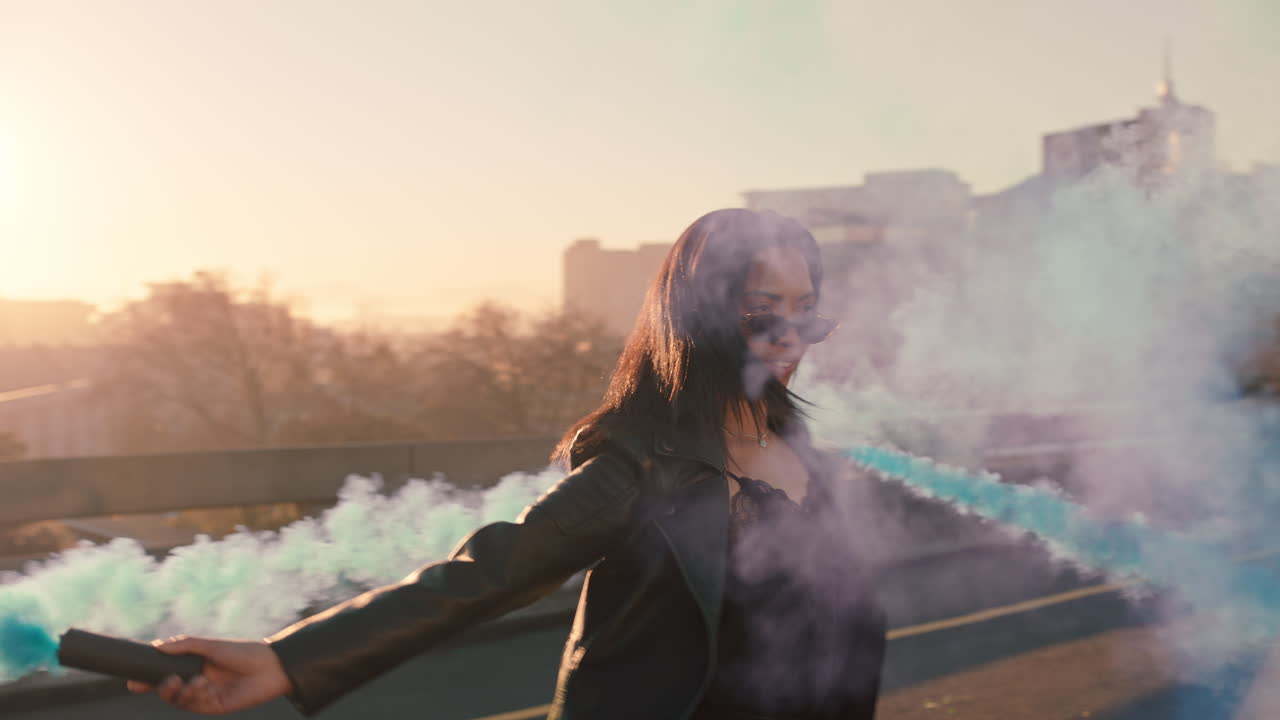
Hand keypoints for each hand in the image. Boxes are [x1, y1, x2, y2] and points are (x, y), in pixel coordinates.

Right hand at [126, 636, 291, 714]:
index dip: (147, 679)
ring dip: (182, 692)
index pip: (164, 673)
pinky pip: (194, 705)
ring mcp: (203, 695)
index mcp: (193, 664)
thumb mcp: (210, 645)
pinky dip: (195, 697)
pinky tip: (205, 687)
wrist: (270, 667)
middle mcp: (195, 680)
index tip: (133, 682)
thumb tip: (157, 647)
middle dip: (161, 688)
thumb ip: (184, 645)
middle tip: (168, 681)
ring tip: (196, 682)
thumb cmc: (242, 651)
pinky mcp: (213, 706)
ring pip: (178, 700)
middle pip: (167, 690)